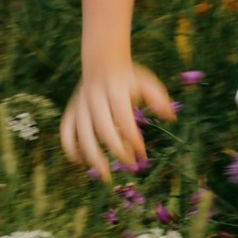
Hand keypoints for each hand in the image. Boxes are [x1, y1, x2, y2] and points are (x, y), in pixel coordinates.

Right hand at [60, 59, 176, 180]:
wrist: (102, 62)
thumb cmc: (129, 78)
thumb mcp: (146, 82)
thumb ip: (158, 98)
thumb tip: (171, 118)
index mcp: (114, 88)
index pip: (123, 117)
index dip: (132, 137)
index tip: (143, 154)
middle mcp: (94, 96)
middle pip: (102, 128)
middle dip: (116, 150)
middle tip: (130, 166)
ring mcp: (80, 104)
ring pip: (82, 133)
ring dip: (92, 157)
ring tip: (105, 176)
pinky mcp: (71, 110)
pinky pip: (66, 131)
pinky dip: (71, 148)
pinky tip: (82, 162)